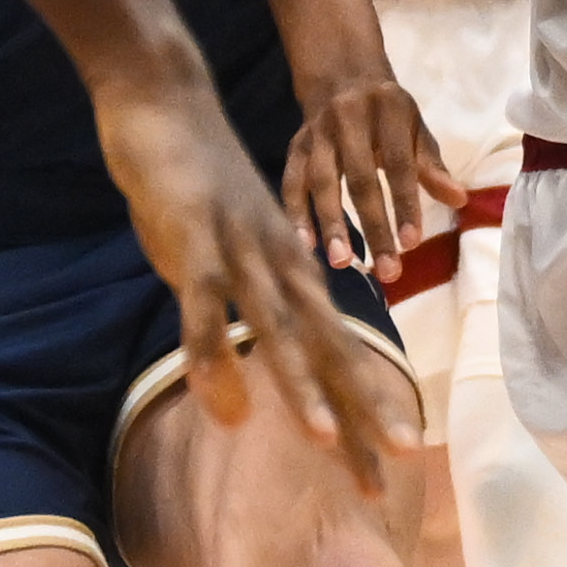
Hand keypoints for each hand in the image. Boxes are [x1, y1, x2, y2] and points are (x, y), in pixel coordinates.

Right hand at [102, 72, 406, 500]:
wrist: (168, 98)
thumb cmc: (197, 180)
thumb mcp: (229, 245)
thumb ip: (238, 301)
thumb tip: (242, 357)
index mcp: (292, 270)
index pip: (340, 349)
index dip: (368, 403)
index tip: (398, 457)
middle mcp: (281, 264)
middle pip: (329, 349)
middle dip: (359, 412)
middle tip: (395, 467)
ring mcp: (240, 251)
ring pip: (277, 329)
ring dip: (301, 386)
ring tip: (326, 442)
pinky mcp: (194, 241)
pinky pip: (205, 307)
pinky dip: (214, 355)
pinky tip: (222, 402)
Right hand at [278, 68, 459, 288]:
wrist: (341, 75)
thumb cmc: (387, 113)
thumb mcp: (415, 128)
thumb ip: (431, 166)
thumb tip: (459, 200)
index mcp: (388, 111)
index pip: (399, 163)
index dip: (404, 203)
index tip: (412, 243)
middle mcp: (348, 118)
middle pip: (359, 179)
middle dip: (372, 226)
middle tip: (386, 269)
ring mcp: (317, 132)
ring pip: (320, 182)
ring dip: (330, 224)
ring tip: (341, 263)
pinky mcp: (296, 145)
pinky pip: (292, 182)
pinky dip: (296, 214)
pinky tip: (306, 245)